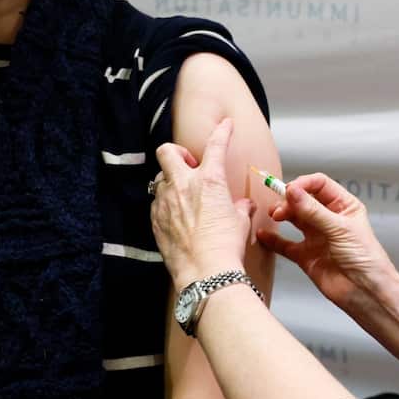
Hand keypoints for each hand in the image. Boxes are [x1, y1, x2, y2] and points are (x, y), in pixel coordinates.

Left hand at [151, 119, 251, 286]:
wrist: (205, 272)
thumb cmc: (225, 246)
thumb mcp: (241, 222)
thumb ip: (240, 207)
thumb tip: (243, 206)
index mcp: (209, 180)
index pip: (216, 145)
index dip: (222, 132)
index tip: (226, 125)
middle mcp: (183, 185)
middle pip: (167, 152)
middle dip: (177, 153)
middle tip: (189, 164)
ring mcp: (165, 202)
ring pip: (160, 179)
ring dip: (171, 182)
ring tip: (184, 197)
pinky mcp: (155, 220)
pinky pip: (157, 204)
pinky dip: (166, 205)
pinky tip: (178, 218)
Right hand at [255, 173, 396, 308]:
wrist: (365, 292)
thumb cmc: (366, 259)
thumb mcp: (340, 229)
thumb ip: (313, 211)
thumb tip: (293, 191)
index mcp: (344, 206)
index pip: (320, 185)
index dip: (303, 184)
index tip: (290, 189)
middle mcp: (329, 219)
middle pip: (304, 200)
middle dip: (290, 200)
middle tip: (280, 207)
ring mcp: (317, 237)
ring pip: (294, 219)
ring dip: (282, 214)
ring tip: (274, 216)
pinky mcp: (306, 255)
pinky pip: (285, 244)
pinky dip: (273, 239)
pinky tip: (264, 235)